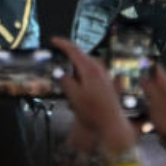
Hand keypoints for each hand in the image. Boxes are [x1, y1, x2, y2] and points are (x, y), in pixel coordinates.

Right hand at [51, 37, 137, 154]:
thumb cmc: (93, 112)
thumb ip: (65, 81)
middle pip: (82, 55)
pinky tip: (80, 80)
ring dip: (77, 63)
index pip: (75, 51)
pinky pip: (93, 71)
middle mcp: (99, 70)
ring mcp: (105, 76)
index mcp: (90, 69)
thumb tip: (58, 72)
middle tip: (58, 53)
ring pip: (88, 63)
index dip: (63, 44)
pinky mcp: (107, 84)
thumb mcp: (74, 96)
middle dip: (69, 53)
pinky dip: (84, 70)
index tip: (53, 40)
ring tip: (67, 68)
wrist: (112, 125)